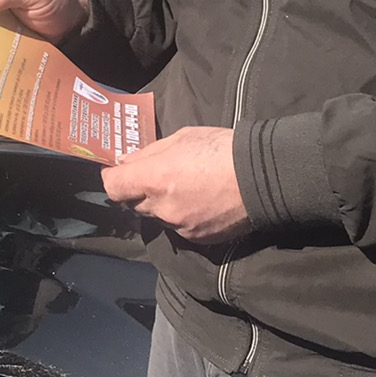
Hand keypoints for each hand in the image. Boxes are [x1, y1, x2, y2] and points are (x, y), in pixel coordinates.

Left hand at [100, 126, 251, 243]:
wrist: (263, 177)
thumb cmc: (220, 148)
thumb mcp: (180, 138)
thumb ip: (149, 153)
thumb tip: (126, 162)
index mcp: (154, 178)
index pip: (113, 187)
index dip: (113, 179)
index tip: (117, 172)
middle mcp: (162, 207)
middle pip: (134, 203)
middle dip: (140, 190)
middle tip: (156, 175)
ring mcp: (180, 226)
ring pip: (157, 216)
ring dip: (162, 204)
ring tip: (185, 187)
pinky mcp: (198, 238)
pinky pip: (179, 226)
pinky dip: (182, 216)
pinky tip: (200, 201)